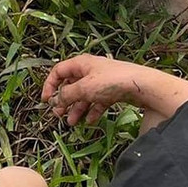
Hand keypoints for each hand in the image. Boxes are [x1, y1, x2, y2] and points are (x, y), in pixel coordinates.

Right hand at [42, 54, 160, 126]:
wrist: (141, 85)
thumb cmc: (110, 81)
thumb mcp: (84, 88)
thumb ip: (67, 95)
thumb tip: (55, 101)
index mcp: (81, 63)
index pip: (58, 72)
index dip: (50, 85)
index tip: (46, 100)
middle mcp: (90, 70)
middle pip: (71, 85)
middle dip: (64, 100)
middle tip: (58, 115)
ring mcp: (101, 81)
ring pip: (84, 96)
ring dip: (77, 109)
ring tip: (72, 122)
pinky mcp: (112, 91)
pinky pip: (98, 102)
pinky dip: (92, 111)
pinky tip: (90, 121)